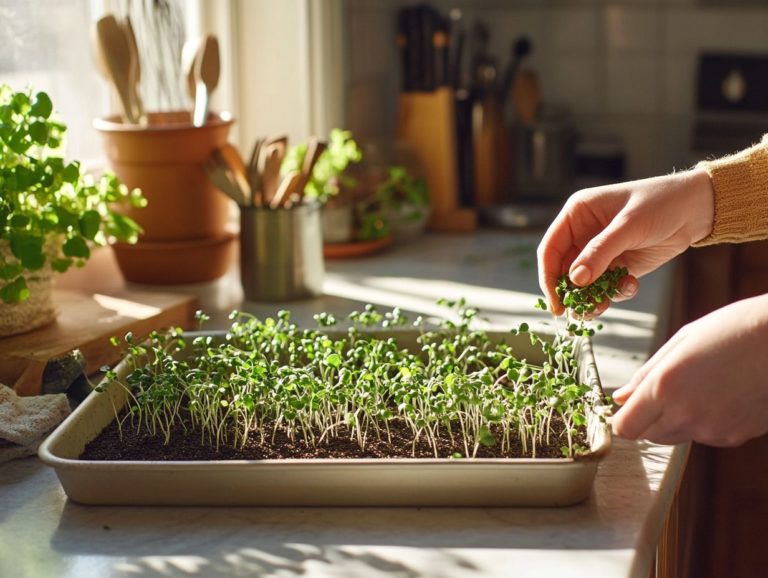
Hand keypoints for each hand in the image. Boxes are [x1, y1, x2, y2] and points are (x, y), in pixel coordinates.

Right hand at [537, 168, 713, 314]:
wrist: (697, 209)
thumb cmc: (660, 203)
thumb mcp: (629, 226)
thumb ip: (600, 253)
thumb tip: (575, 280)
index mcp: (577, 215)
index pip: (550, 249)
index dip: (548, 277)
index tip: (555, 301)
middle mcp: (583, 234)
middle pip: (563, 271)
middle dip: (571, 293)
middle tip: (578, 313)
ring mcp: (600, 252)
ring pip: (584, 284)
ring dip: (591, 298)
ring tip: (601, 308)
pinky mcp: (618, 265)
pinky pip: (606, 287)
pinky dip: (614, 293)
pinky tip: (631, 285)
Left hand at [612, 294, 767, 446]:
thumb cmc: (734, 329)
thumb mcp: (681, 341)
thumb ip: (646, 373)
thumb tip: (620, 397)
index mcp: (665, 386)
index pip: (626, 427)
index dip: (622, 419)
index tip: (626, 408)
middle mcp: (685, 414)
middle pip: (647, 436)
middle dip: (646, 419)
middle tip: (664, 391)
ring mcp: (712, 429)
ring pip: (674, 437)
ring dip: (673, 421)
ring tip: (697, 387)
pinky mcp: (734, 437)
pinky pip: (704, 436)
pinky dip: (703, 422)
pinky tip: (720, 395)